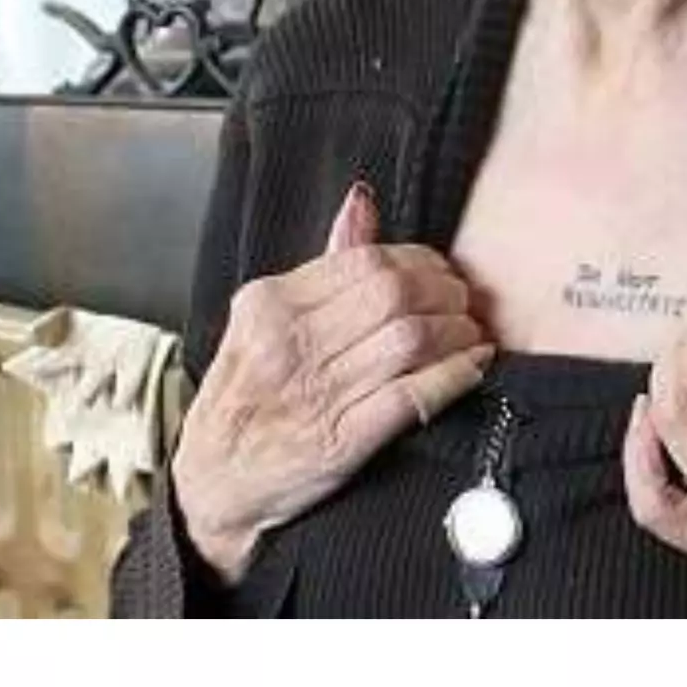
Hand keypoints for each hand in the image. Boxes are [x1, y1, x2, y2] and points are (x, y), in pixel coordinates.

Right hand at [171, 183, 493, 582]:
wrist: (214, 486)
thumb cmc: (247, 397)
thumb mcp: (265, 322)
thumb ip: (322, 265)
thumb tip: (363, 201)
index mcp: (270, 305)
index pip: (366, 260)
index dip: (419, 261)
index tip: (440, 272)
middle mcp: (289, 345)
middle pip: (394, 295)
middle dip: (446, 293)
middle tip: (465, 301)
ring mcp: (315, 395)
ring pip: (410, 340)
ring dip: (457, 333)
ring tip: (472, 334)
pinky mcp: (340, 443)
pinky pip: (412, 397)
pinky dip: (454, 377)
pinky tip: (472, 368)